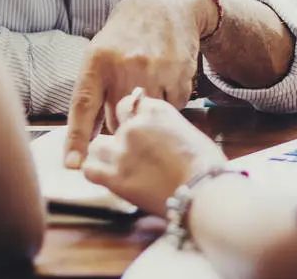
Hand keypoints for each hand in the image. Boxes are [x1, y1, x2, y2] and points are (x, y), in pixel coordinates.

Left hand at [63, 0, 218, 167]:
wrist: (164, 7)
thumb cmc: (124, 37)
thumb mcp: (100, 55)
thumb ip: (93, 93)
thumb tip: (85, 143)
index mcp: (98, 62)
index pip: (83, 106)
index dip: (77, 139)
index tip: (73, 165)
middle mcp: (125, 67)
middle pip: (117, 120)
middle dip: (118, 124)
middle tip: (123, 108)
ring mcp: (154, 72)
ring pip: (145, 119)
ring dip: (144, 116)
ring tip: (145, 89)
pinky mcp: (178, 77)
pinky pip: (170, 110)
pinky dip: (166, 104)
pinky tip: (163, 82)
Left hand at [82, 93, 226, 215]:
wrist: (204, 193)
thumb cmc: (207, 166)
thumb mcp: (188, 132)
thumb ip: (166, 127)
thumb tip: (158, 134)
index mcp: (156, 110)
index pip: (130, 103)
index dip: (132, 117)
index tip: (138, 128)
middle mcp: (134, 125)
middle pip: (113, 123)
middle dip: (120, 137)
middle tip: (134, 153)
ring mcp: (121, 151)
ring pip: (97, 146)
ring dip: (105, 153)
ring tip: (118, 165)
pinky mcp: (113, 176)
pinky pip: (89, 169)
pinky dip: (96, 172)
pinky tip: (108, 176)